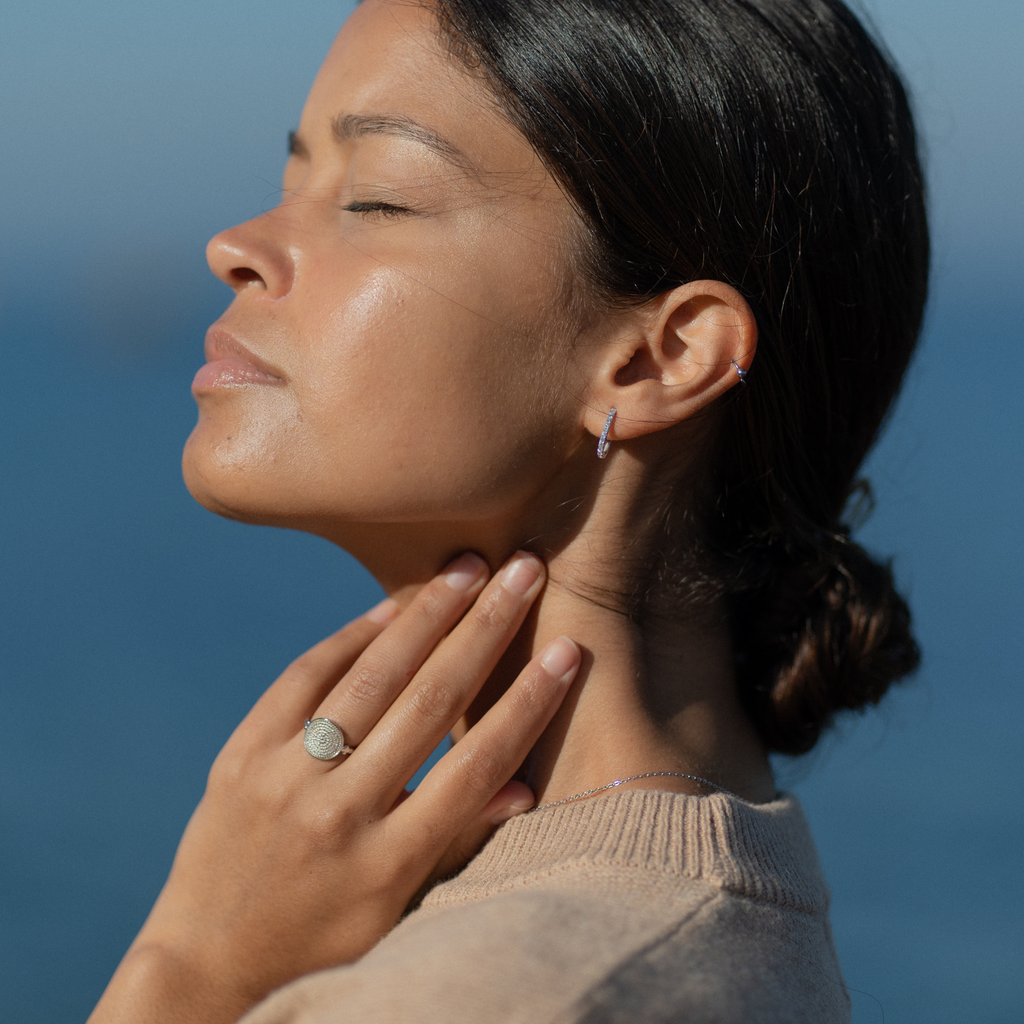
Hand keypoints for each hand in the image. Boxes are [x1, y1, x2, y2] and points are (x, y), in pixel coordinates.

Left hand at [88, 551, 578, 1023]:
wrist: (207, 964)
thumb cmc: (324, 940)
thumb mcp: (398, 909)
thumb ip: (458, 841)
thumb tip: (523, 785)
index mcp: (389, 863)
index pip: (476, 766)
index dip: (527, 704)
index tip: (566, 651)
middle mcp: (337, 814)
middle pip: (429, 703)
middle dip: (485, 630)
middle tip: (523, 572)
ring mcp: (283, 779)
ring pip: (369, 679)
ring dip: (425, 616)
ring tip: (466, 570)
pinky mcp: (241, 755)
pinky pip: (303, 679)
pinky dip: (350, 638)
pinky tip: (389, 608)